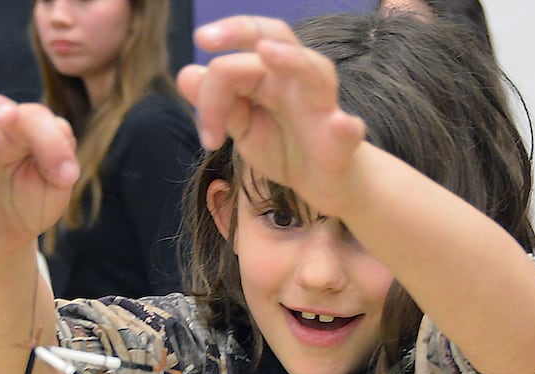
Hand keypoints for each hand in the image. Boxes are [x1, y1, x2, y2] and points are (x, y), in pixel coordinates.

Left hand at [177, 16, 365, 216]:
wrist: (323, 182)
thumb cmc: (283, 147)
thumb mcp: (243, 128)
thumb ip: (218, 104)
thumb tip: (186, 74)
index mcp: (269, 75)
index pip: (234, 62)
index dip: (211, 92)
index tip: (206, 136)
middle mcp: (296, 80)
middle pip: (276, 37)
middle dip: (242, 30)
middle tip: (204, 38)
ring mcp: (323, 107)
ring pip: (314, 71)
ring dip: (292, 60)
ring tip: (266, 53)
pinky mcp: (342, 142)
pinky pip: (348, 129)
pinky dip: (346, 127)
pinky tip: (341, 125)